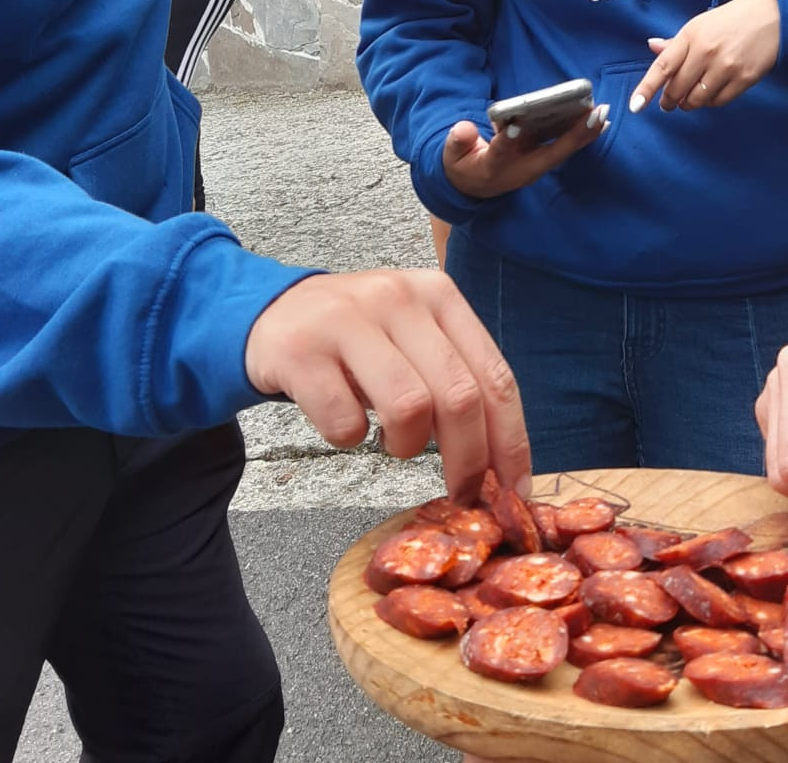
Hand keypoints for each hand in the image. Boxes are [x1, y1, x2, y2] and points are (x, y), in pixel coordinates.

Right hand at [245, 269, 530, 502]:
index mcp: (438, 295)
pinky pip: (344, 421)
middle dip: (468, 460)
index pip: (494, 375)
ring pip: (408, 407)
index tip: (513, 491)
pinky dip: (348, 438)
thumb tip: (498, 460)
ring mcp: (347, 320)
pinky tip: (343, 420)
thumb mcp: (414, 335)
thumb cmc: (358, 337)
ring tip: (394, 440)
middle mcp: (398, 298)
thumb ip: (456, 376)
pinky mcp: (302, 350)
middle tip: (461, 493)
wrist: (273, 313)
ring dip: (406, 445)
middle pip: (458, 396)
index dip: (510, 441)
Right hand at [443, 105, 608, 199]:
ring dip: (583, 134)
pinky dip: (581, 135)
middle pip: (549, 154)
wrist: (475, 186)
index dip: (507, 141)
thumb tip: (463, 129)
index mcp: (493, 167)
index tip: (514, 126)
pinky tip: (598, 121)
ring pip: (562, 150)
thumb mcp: (453, 156)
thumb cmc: (464, 165)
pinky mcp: (541, 158)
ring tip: (603, 114)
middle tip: (594, 116)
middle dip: (572, 136)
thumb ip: (457, 143)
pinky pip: (565, 147)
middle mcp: (521, 169)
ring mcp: (534, 165)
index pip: (500, 153)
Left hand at [628, 0, 779, 113]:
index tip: (635, 106)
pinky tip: (710, 94)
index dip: (646, 89)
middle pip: (678, 88)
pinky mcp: (744, 79)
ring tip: (689, 98)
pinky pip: (719, 101)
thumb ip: (676, 42)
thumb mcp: (701, 24)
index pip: (662, 67)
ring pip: (697, 99)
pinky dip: (710, 102)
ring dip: (689, 103)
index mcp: (691, 35)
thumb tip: (652, 47)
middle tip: (669, 102)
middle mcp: (706, 52)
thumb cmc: (733, 19)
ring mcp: (726, 66)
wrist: (774, 17)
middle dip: (669, 100)